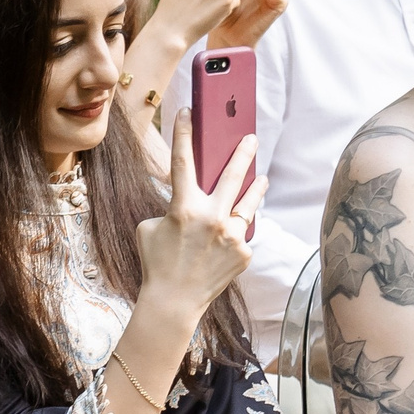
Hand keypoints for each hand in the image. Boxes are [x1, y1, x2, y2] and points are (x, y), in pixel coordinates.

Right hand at [134, 112, 261, 321]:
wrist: (173, 301)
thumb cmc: (157, 264)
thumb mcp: (150, 230)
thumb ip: (172, 210)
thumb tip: (190, 205)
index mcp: (184, 208)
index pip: (183, 162)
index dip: (184, 134)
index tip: (189, 111)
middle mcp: (212, 217)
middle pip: (233, 175)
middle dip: (242, 152)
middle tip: (250, 137)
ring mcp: (231, 235)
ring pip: (250, 202)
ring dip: (258, 186)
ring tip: (263, 177)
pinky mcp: (244, 253)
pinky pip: (241, 235)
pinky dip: (234, 235)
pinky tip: (227, 241)